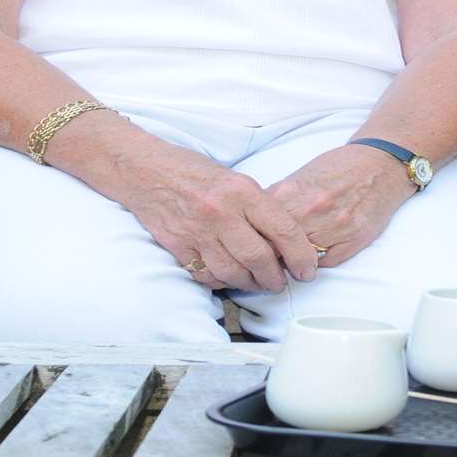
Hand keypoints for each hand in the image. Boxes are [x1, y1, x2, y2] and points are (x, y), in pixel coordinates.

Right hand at [110, 141, 319, 292]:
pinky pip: (205, 274)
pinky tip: (229, 278)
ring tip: (259, 284)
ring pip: (233, 272)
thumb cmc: (197, 173)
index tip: (308, 270)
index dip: (301, 255)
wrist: (147, 172)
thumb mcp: (237, 179)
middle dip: (276, 278)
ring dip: (250, 284)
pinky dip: (221, 281)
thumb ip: (260, 207)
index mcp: (243, 191)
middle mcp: (222, 212)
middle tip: (282, 283)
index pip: (283, 230)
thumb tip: (286, 240)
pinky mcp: (177, 245)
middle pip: (259, 258)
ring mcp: (198, 231)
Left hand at [266, 144, 414, 267]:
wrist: (379, 165)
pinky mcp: (354, 240)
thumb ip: (276, 201)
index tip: (254, 245)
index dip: (252, 241)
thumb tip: (251, 223)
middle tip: (271, 257)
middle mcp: (310, 211)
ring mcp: (333, 227)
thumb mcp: (298, 177)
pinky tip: (318, 253)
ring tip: (294, 256)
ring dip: (293, 262)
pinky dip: (317, 263)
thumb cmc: (337, 169)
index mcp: (290, 194)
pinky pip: (325, 265)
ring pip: (299, 260)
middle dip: (270, 256)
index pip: (257, 230)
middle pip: (275, 248)